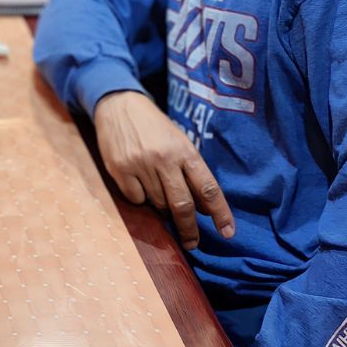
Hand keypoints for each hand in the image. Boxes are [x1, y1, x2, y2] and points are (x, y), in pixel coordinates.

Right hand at [93, 90, 234, 250]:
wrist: (119, 104)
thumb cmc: (155, 127)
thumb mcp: (179, 142)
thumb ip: (192, 173)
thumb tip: (204, 210)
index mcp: (184, 150)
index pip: (208, 188)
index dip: (220, 213)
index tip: (228, 233)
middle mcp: (163, 158)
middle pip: (182, 204)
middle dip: (189, 228)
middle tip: (193, 243)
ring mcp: (139, 164)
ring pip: (158, 203)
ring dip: (162, 208)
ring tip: (159, 193)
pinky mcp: (119, 169)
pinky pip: (136, 199)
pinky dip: (140, 198)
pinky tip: (139, 182)